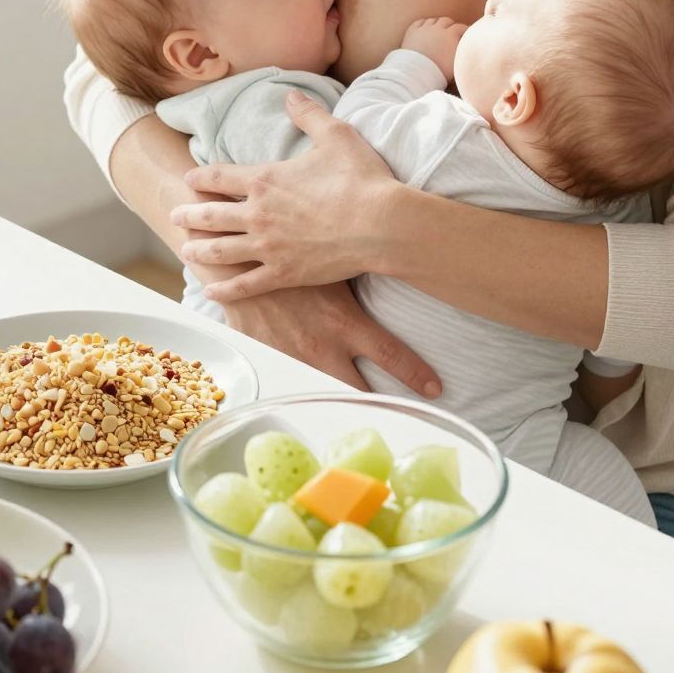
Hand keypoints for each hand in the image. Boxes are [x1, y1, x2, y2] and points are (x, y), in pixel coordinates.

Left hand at [171, 91, 396, 300]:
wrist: (381, 225)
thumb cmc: (361, 179)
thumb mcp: (336, 136)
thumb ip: (309, 115)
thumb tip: (290, 96)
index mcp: (265, 179)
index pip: (220, 177)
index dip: (201, 178)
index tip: (189, 180)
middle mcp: (258, 213)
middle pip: (211, 215)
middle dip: (190, 215)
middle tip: (175, 216)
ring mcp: (268, 246)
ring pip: (221, 250)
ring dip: (200, 250)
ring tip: (185, 251)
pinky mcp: (284, 273)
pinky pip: (246, 284)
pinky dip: (226, 289)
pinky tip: (212, 293)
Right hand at [222, 282, 440, 395]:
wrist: (238, 263)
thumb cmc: (293, 257)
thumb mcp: (335, 269)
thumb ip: (362, 278)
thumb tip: (400, 264)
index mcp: (345, 323)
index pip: (392, 355)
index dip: (417, 375)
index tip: (435, 390)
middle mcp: (322, 348)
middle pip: (360, 391)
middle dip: (379, 405)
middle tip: (398, 414)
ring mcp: (295, 360)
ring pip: (326, 394)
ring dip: (340, 401)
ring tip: (355, 411)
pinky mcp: (271, 363)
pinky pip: (292, 383)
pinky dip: (303, 387)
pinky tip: (310, 392)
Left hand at [402, 17, 466, 80]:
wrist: (417, 72)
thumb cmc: (440, 71)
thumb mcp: (458, 63)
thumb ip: (464, 54)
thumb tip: (468, 52)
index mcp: (450, 35)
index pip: (460, 27)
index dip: (464, 30)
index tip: (466, 34)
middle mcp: (437, 28)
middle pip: (446, 21)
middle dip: (450, 25)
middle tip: (452, 31)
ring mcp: (423, 29)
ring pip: (432, 21)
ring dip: (437, 24)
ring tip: (438, 30)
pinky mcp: (412, 32)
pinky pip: (419, 23)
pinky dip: (423, 24)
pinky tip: (424, 28)